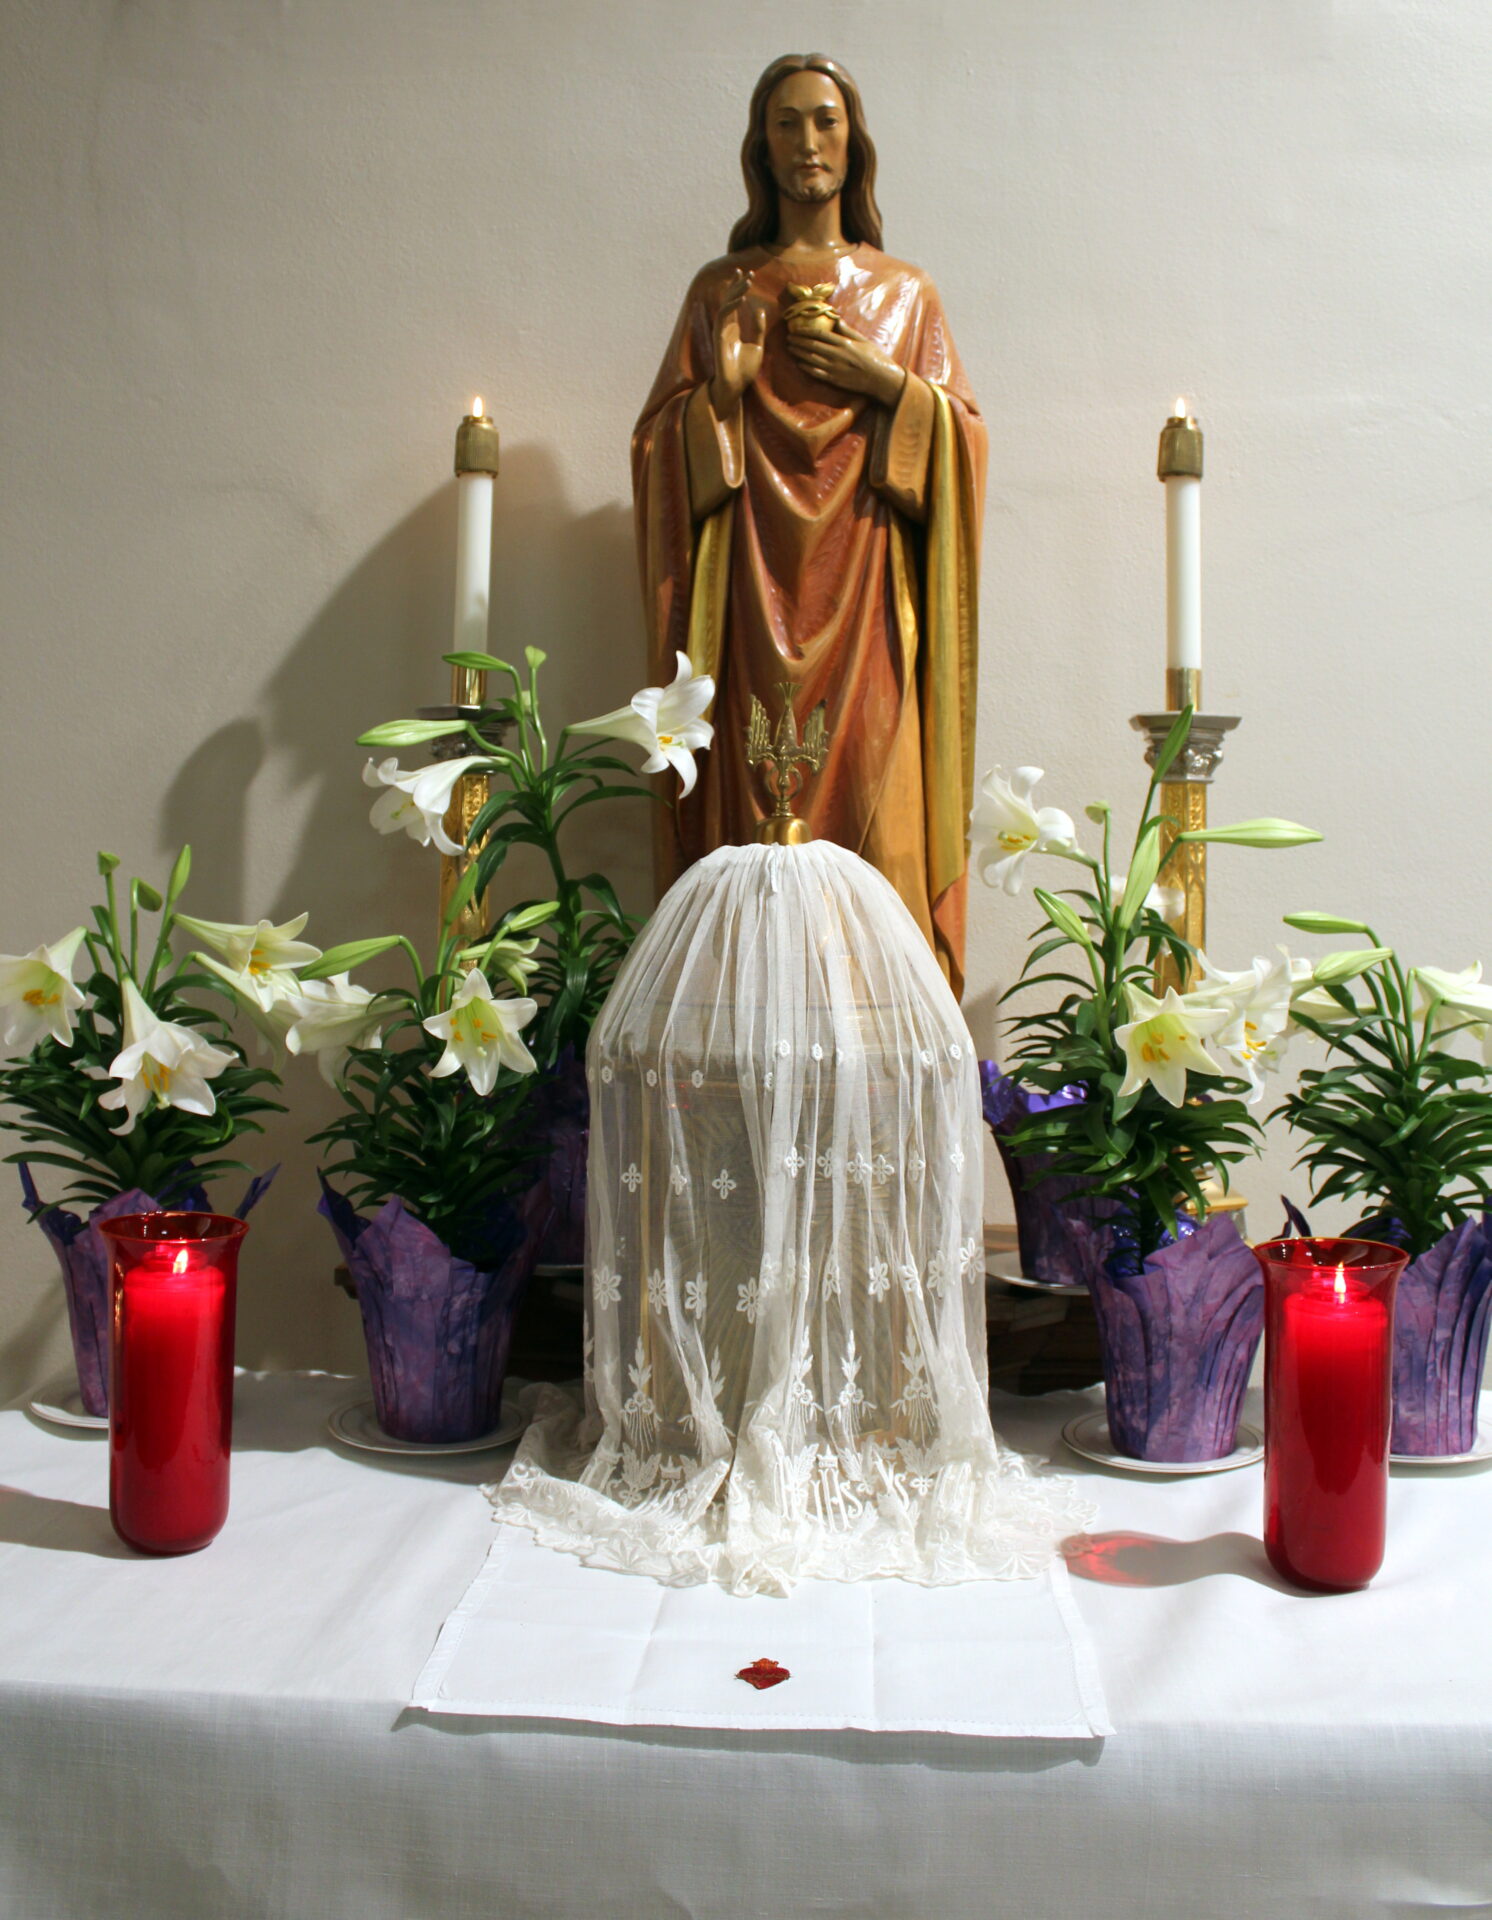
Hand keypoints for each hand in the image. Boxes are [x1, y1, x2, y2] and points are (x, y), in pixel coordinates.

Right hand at [710, 272, 771, 414]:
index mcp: (733, 328)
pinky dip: (732, 306)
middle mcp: (726, 327)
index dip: (739, 288)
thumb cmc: (745, 370)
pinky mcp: (719, 336)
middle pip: (729, 300)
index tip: (748, 274)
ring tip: (747, 281)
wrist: (737, 385)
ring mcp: (721, 331)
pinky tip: (742, 298)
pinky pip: (723, 316)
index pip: (734, 303)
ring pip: (725, 304)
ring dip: (735, 291)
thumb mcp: (758, 345)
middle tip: (748, 272)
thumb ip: (758, 328)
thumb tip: (759, 310)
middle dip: (738, 285)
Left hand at [786, 319, 906, 407]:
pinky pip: (817, 373)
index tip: (796, 329)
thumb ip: (847, 330)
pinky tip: (799, 363)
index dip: (806, 331)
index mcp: (844, 343)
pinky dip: (806, 368)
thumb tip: (836, 319)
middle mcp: (838, 355)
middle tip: (788, 338)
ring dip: (799, 353)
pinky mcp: (835, 380)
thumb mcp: (863, 340)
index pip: (820, 335)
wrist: (882, 380)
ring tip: (790, 348)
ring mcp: (835, 369)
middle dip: (798, 342)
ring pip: (812, 359)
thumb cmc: (875, 358)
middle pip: (813, 346)